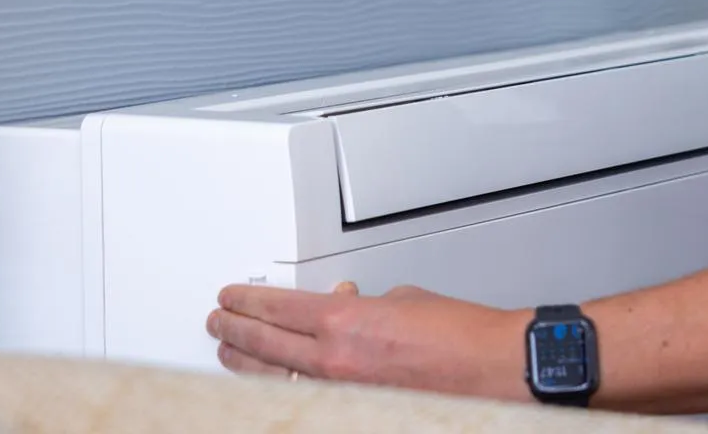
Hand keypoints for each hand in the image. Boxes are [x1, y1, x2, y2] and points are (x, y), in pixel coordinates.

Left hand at [206, 278, 531, 400]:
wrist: (488, 368)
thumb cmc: (459, 335)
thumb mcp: (401, 298)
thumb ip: (362, 303)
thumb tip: (345, 306)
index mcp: (344, 320)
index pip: (276, 308)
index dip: (246, 301)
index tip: (232, 297)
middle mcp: (334, 360)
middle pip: (264, 343)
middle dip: (234, 329)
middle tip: (219, 320)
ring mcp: (339, 392)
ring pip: (272, 377)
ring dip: (245, 362)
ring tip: (228, 351)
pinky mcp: (353, 410)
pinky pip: (300, 396)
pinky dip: (278, 386)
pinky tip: (266, 382)